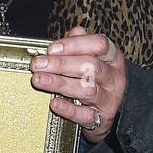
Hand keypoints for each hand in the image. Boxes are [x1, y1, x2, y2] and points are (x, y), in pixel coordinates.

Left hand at [30, 26, 126, 142]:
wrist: (110, 113)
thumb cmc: (95, 80)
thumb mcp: (92, 59)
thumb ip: (80, 45)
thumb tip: (73, 32)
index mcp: (112, 58)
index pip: (100, 44)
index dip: (75, 45)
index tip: (52, 48)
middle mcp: (114, 78)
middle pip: (91, 66)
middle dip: (61, 64)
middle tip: (38, 64)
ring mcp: (109, 99)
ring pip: (87, 89)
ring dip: (60, 83)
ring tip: (39, 80)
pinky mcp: (101, 120)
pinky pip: (85, 115)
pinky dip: (68, 110)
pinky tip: (54, 103)